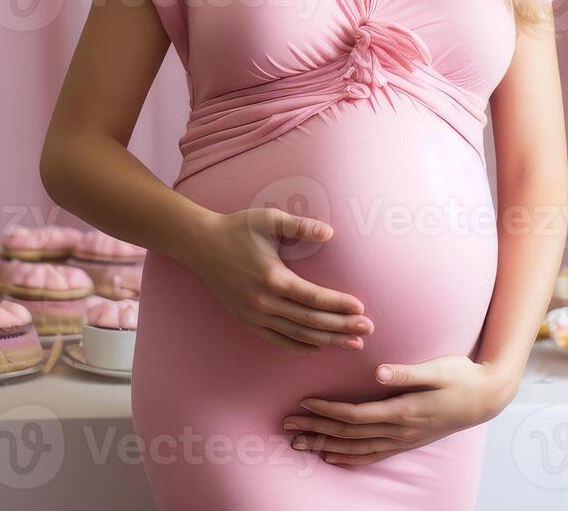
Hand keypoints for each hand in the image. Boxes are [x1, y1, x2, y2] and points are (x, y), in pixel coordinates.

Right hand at [183, 208, 372, 354]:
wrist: (200, 244)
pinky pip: (277, 339)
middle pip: (310, 320)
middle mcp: (264, 302)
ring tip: (352, 343)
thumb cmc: (237, 228)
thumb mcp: (269, 219)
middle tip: (367, 330)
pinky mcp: (246, 320)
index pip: (314, 297)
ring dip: (326, 340)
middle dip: (341, 327)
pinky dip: (299, 346)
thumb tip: (330, 232)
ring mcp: (254, 315)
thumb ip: (301, 226)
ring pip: (297, 334)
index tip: (361, 309)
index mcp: (272, 278)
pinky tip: (318, 347)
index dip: (339, 304)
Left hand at [280, 355, 513, 464]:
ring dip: (325, 445)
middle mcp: (399, 430)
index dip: (327, 410)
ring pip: (356, 448)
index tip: (304, 403)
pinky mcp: (406, 442)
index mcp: (402, 410)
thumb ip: (406, 372)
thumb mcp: (437, 369)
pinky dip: (349, 458)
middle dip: (316, 429)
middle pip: (348, 433)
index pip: (355, 414)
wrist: (485, 398)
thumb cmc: (460, 377)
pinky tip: (332, 457)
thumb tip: (378, 372)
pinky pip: (372, 456)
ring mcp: (402, 440)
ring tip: (299, 442)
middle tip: (287, 424)